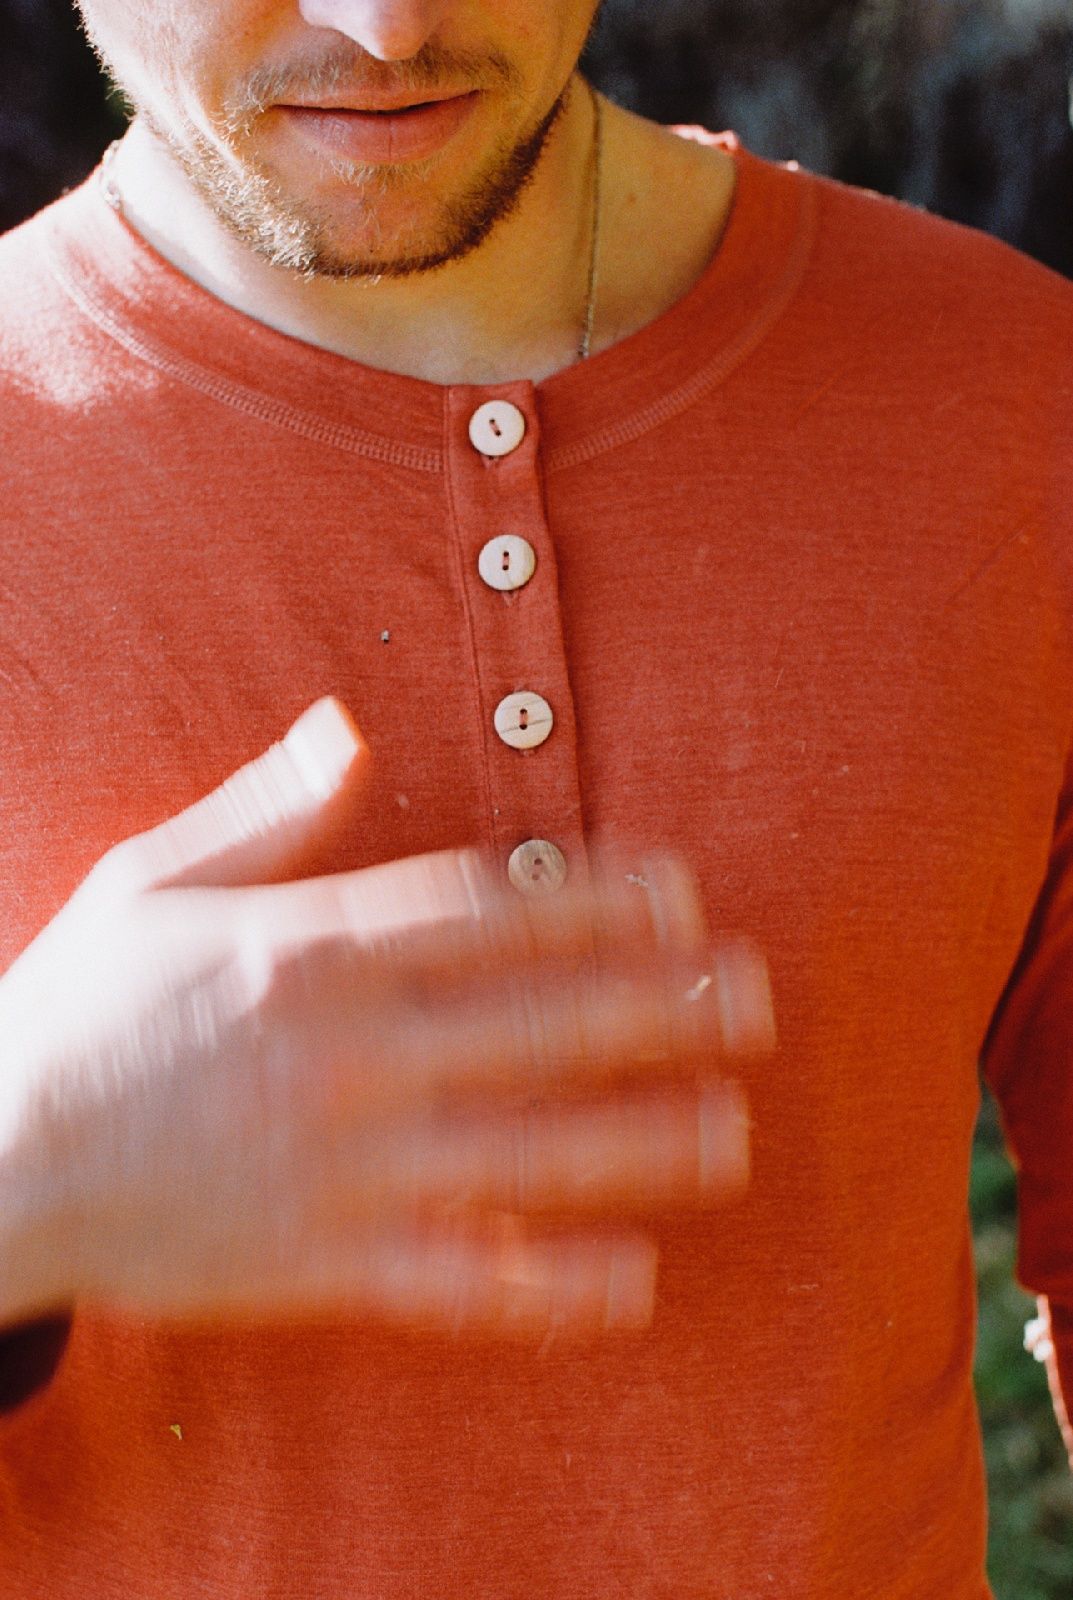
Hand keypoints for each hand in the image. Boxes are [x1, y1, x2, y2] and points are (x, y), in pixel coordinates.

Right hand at [0, 698, 773, 1342]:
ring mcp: (342, 1165)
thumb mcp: (149, 878)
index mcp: (311, 951)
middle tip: (759, 998)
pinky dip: (547, 1282)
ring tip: (733, 1129)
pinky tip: (631, 1280)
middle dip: (660, 1008)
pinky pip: (459, 1280)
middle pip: (538, 1023)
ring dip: (641, 1140)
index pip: (488, 912)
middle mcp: (346, 1054)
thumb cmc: (79, 1009)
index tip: (684, 891)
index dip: (598, 897)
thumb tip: (344, 725)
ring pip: (525, 1150)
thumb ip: (265, 811)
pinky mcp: (322, 1263)